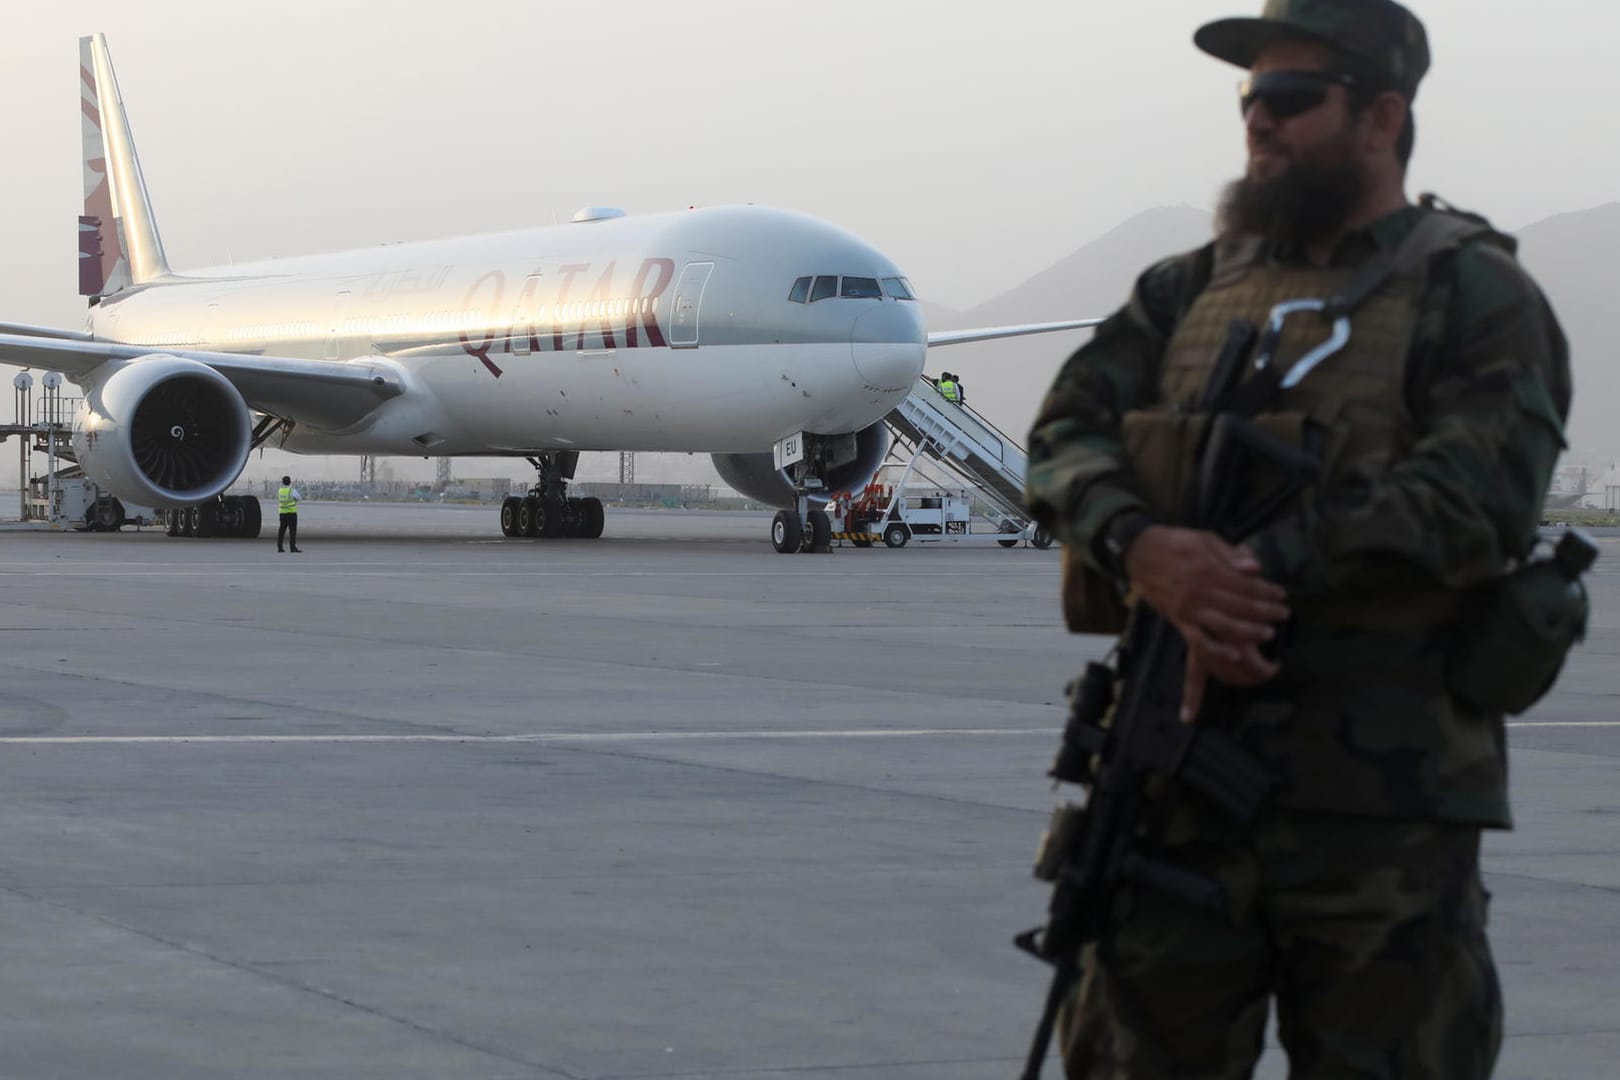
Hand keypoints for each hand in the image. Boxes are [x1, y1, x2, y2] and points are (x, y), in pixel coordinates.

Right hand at [1122, 525, 1288, 717]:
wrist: (1138, 553)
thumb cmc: (1174, 543)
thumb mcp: (1204, 539)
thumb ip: (1230, 555)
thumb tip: (1255, 568)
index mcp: (1208, 569)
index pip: (1246, 585)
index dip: (1267, 591)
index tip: (1281, 595)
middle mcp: (1200, 592)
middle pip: (1240, 606)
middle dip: (1266, 612)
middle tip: (1283, 614)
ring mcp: (1189, 609)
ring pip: (1225, 625)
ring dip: (1249, 631)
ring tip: (1268, 633)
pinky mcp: (1178, 620)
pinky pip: (1198, 640)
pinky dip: (1216, 649)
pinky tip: (1234, 654)